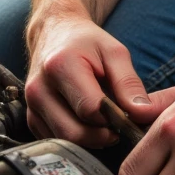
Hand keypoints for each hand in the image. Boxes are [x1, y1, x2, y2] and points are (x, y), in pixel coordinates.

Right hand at [24, 6, 151, 146]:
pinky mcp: (31, 119)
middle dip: (102, 135)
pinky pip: (57, 141)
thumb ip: (129, 83)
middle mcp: (39, 89)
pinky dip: (76, 139)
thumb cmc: (87, 42)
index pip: (91, 110)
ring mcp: (31, 106)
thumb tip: (143, 114)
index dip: (114, 118)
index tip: (128, 114)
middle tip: (119, 126)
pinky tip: (87, 123)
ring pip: (65, 142)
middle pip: (75, 133)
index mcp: (60, 66)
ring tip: (104, 122)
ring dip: (90, 140)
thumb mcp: (114, 52)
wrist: (54, 33)